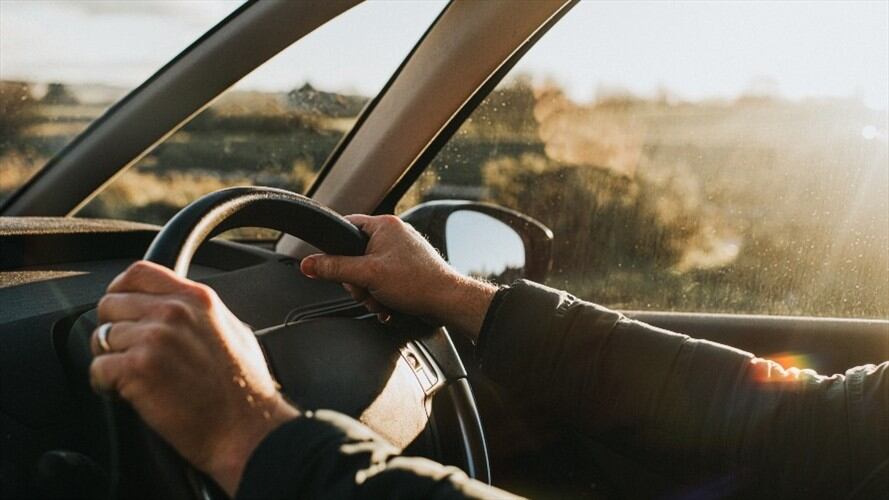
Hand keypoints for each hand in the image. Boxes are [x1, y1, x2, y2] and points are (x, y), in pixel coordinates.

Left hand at [89, 261, 298, 495]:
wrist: (246, 427)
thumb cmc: (245, 389)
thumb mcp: (234, 330)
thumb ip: (200, 313)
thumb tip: (177, 309)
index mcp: (197, 298)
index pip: (139, 272)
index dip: (121, 290)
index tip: (122, 309)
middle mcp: (174, 312)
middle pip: (111, 304)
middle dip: (114, 329)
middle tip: (128, 353)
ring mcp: (154, 338)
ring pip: (101, 337)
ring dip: (110, 359)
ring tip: (132, 377)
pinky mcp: (138, 368)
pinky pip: (97, 368)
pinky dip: (105, 384)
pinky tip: (126, 393)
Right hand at [300, 214, 496, 338]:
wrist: (447, 302)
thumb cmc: (417, 282)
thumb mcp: (367, 275)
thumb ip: (334, 268)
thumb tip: (308, 264)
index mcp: (384, 225)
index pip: (346, 226)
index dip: (336, 247)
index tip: (332, 264)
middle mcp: (394, 234)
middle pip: (354, 256)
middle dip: (357, 281)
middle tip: (366, 290)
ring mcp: (401, 252)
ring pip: (368, 272)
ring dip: (370, 292)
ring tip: (381, 300)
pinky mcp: (407, 270)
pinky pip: (382, 281)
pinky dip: (382, 295)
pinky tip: (388, 305)